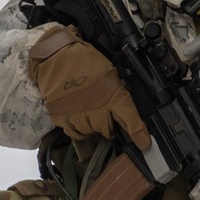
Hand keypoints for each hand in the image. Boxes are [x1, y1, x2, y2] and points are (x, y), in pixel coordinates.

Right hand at [28, 25, 149, 149]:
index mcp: (111, 93)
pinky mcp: (62, 118)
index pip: (129, 117)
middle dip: (109, 125)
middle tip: (105, 112)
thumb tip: (124, 110)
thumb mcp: (108, 73)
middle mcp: (96, 108)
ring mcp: (78, 114)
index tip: (144, 143)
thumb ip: (117, 93)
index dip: (138, 132)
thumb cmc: (83, 60)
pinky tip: (78, 116)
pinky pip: (75, 132)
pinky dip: (78, 128)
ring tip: (88, 109)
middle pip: (108, 130)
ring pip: (91, 131)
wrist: (56, 56)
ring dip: (92, 125)